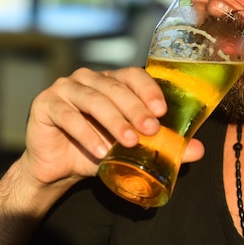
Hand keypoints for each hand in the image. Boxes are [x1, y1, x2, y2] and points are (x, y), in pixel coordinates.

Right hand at [18, 66, 204, 187]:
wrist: (57, 169)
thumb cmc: (96, 151)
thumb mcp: (130, 150)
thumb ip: (162, 147)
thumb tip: (198, 150)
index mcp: (110, 82)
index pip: (132, 75)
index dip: (148, 89)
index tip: (162, 111)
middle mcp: (88, 79)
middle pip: (115, 86)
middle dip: (135, 108)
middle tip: (150, 129)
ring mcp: (65, 88)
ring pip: (93, 99)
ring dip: (113, 120)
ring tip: (128, 142)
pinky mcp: (45, 103)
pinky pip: (68, 115)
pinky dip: (86, 133)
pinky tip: (100, 150)